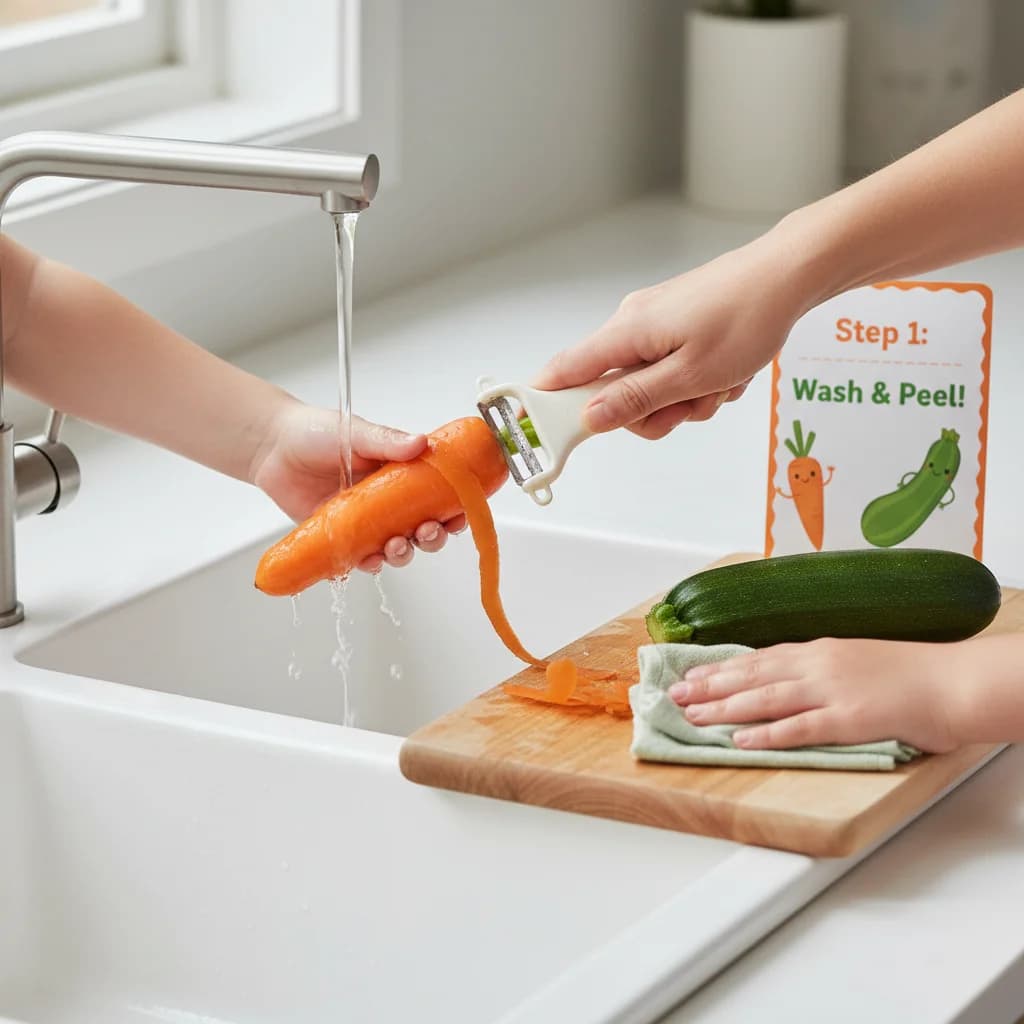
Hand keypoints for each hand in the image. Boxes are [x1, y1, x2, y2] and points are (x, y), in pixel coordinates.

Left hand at [249, 401, 465, 571]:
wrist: (272, 446)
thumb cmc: (315, 432)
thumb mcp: (357, 431)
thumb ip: (387, 440)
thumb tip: (420, 443)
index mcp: (401, 476)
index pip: (438, 497)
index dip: (454, 510)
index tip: (459, 515)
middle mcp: (388, 503)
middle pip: (423, 529)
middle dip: (433, 537)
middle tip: (427, 532)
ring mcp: (364, 523)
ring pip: (396, 548)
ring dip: (404, 553)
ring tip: (396, 545)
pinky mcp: (339, 538)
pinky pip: (359, 559)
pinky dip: (368, 564)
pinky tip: (370, 559)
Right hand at [532, 228, 818, 439]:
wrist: (788, 275)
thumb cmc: (747, 316)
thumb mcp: (691, 375)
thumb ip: (636, 400)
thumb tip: (590, 418)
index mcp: (626, 332)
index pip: (564, 372)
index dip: (547, 404)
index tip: (545, 433)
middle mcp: (632, 324)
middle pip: (612, 390)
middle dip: (650, 411)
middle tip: (687, 408)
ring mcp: (655, 324)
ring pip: (648, 385)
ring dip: (682, 399)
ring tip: (716, 385)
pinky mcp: (676, 325)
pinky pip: (671, 370)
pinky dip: (696, 381)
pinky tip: (724, 372)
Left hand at [668, 638, 964, 752]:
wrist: (953, 681)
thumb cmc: (913, 673)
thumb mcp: (858, 658)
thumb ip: (823, 668)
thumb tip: (792, 680)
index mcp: (820, 649)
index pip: (758, 658)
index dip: (721, 668)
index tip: (691, 676)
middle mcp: (818, 664)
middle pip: (751, 675)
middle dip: (710, 686)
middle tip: (675, 695)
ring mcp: (831, 690)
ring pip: (765, 698)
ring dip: (724, 708)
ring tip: (692, 716)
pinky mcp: (848, 719)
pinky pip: (799, 727)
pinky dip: (766, 733)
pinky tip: (739, 739)